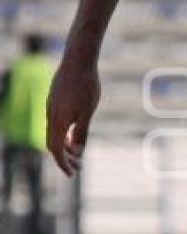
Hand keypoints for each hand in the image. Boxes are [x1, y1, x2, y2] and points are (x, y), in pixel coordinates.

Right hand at [47, 51, 100, 175]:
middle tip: (79, 166)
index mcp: (58, 121)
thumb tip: (77, 150)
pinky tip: (74, 133)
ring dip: (64, 144)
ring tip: (78, 151)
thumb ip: (81, 132)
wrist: (78, 59)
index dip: (64, 164)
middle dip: (65, 157)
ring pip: (53, 132)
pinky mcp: (53, 99)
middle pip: (53, 143)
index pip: (56, 150)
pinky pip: (55, 122)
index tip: (73, 173)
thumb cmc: (86, 86)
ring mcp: (50, 106)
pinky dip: (63, 132)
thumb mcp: (88, 112)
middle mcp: (50, 115)